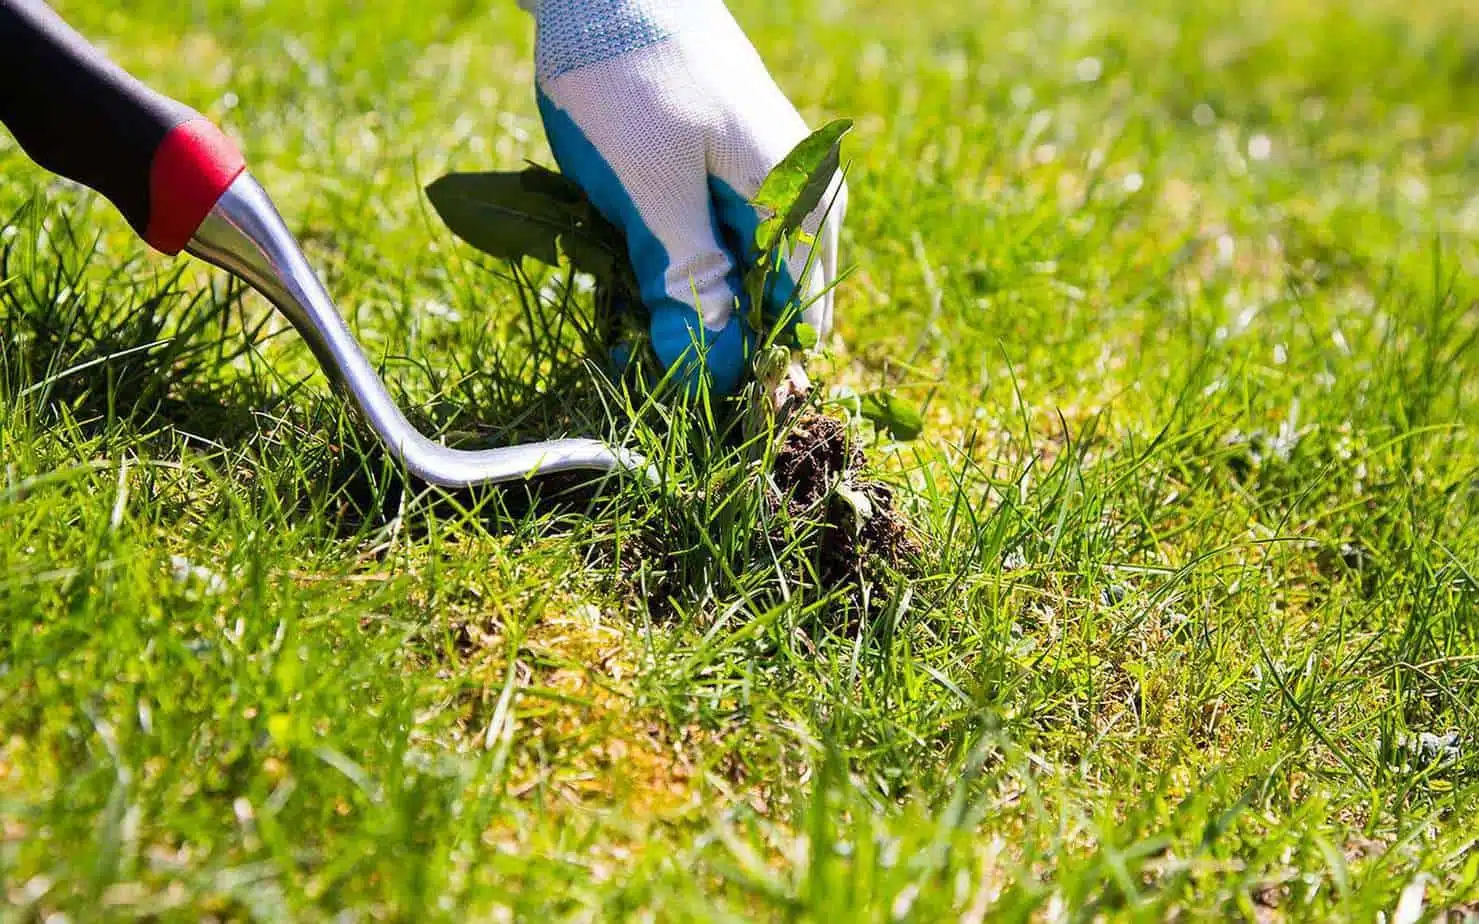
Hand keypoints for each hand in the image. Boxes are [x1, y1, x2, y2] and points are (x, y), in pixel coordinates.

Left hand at [524, 0, 846, 395]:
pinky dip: (669, 263)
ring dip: (679, 302)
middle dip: (705, 337)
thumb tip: (712, 374)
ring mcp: (764, 181)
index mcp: (799, 203)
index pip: (793, 322)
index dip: (741, 370)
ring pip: (734, 276)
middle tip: (635, 353)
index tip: (681, 394)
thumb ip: (688, 283)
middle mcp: (799, 196)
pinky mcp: (725, 171)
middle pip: (766, 304)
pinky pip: (711, 240)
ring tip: (622, 309)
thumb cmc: (629, 78)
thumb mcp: (651, 193)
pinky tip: (625, 262)